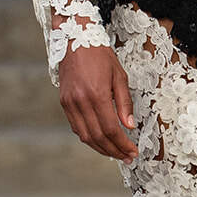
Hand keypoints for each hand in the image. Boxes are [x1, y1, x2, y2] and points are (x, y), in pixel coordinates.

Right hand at [57, 44, 137, 162]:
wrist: (75, 39)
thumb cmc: (100, 55)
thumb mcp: (119, 76)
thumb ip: (124, 103)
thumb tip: (129, 126)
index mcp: (97, 94)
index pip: (110, 129)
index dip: (122, 144)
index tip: (132, 151)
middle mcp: (80, 102)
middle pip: (97, 137)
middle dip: (114, 151)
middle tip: (127, 157)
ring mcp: (70, 103)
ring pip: (84, 136)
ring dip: (101, 148)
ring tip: (116, 153)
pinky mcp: (64, 102)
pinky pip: (76, 127)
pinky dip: (88, 138)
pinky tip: (100, 140)